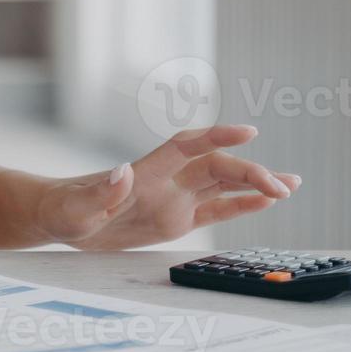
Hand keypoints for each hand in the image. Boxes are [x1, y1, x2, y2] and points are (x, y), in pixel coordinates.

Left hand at [36, 125, 301, 250]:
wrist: (58, 219)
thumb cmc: (63, 209)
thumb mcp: (76, 207)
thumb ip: (101, 192)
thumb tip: (123, 171)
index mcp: (145, 173)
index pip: (188, 146)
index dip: (216, 136)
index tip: (248, 132)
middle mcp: (165, 181)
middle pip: (215, 168)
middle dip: (249, 172)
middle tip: (281, 185)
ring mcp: (173, 199)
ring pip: (223, 185)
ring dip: (255, 184)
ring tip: (291, 185)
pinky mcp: (175, 219)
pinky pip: (215, 209)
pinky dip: (242, 205)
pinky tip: (267, 202)